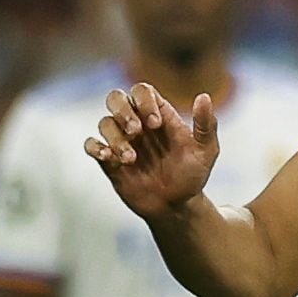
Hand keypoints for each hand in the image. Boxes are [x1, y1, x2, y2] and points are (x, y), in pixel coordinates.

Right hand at [84, 84, 219, 218]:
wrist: (177, 205)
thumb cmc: (193, 175)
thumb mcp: (206, 150)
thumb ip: (206, 124)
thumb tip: (204, 96)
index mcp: (160, 116)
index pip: (143, 91)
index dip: (145, 101)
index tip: (156, 124)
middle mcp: (138, 124)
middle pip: (116, 98)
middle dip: (123, 111)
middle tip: (136, 131)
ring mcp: (122, 141)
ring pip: (104, 122)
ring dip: (115, 137)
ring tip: (131, 158)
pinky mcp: (109, 160)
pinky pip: (91, 144)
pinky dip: (95, 147)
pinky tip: (107, 157)